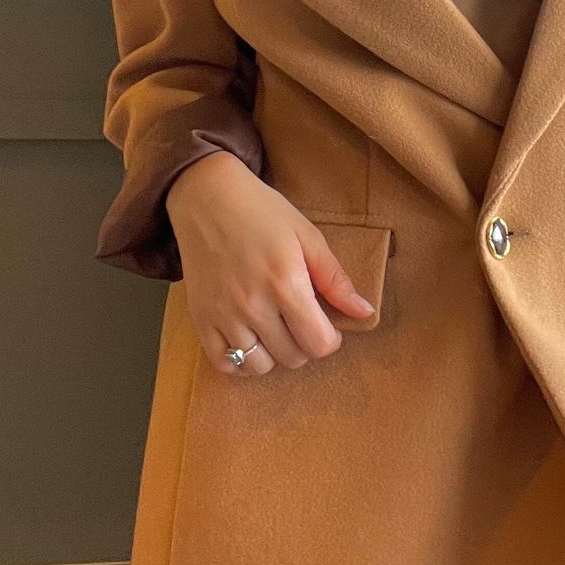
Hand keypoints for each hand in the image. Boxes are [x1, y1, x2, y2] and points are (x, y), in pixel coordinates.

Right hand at [164, 153, 377, 375]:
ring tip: (276, 329)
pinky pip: (223, 363)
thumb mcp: (307, 236)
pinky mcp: (201, 319)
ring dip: (274, 354)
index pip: (319, 343)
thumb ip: (335, 279)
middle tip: (301, 320)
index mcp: (285, 283)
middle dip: (305, 344)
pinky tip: (250, 339)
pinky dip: (240, 360)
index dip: (331, 339)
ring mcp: (223, 315)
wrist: (207, 198)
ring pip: (259, 366)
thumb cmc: (262, 212)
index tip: (328, 324)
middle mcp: (253, 305)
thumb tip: (364, 313)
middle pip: (293, 357)